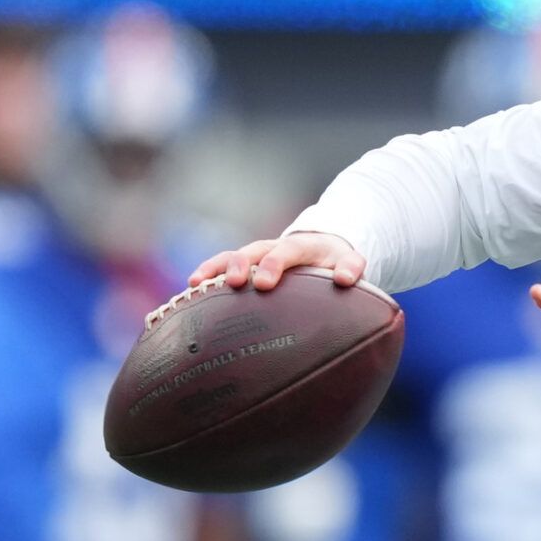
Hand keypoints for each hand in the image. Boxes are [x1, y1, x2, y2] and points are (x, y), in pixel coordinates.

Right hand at [189, 232, 366, 291]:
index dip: (275, 265)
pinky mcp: (244, 269)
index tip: (265, 283)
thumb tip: (344, 279)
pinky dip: (205, 278)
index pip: (287, 252)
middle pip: (254, 251)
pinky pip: (220, 270)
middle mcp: (273, 249)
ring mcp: (256, 258)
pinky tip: (188, 293)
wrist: (323, 251)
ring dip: (214, 269)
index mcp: (301, 247)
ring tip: (196, 284)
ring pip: (231, 258)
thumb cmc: (336, 263)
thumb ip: (352, 268)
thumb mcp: (348, 262)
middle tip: (235, 282)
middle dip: (241, 265)